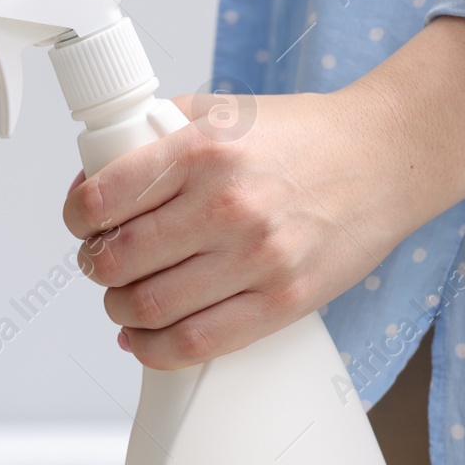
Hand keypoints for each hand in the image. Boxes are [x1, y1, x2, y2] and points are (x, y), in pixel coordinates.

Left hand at [61, 17, 464, 369]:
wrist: (387, 157)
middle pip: (117, 261)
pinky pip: (195, 344)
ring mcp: (256, 258)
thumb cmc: (304, 138)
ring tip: (124, 299)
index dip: (78, 218)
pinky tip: (142, 339)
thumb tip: (97, 174)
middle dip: (95, 267)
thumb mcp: (225, 113)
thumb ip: (160, 134)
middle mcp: (226, 205)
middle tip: (101, 263)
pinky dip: (152, 351)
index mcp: (202, 151)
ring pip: (148, 308)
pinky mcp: (283, 301)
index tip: (82, 223)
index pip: (103, 199)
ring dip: (119, 310)